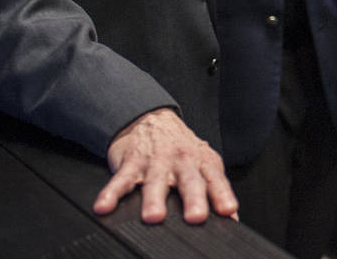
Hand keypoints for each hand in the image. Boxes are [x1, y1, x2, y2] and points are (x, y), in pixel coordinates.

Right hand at [94, 108, 237, 224]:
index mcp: (202, 162)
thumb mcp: (203, 164)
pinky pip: (121, 180)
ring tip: (154, 216)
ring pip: (156, 181)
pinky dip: (111, 194)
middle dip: (194, 199)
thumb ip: (216, 190)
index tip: (228, 211)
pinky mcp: (131, 163)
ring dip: (154, 199)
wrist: (152, 118)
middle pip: (189, 181)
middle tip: (196, 217)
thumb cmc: (181, 148)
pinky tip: (104, 207)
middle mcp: (181, 160)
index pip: (216, 179)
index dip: (223, 195)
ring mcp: (156, 161)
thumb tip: (232, 218)